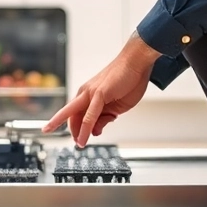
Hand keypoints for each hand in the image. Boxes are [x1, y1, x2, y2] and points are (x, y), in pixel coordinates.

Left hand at [43, 33, 159, 146]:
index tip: (76, 139)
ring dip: (77, 133)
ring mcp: (91, 93)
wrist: (137, 63)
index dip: (75, 128)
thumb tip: (95, 131)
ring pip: (75, 116)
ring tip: (81, 144)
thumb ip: (104, 118)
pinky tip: (83, 138)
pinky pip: (89, 115)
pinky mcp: (99, 94)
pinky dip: (85, 128)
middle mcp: (86, 93)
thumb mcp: (116, 107)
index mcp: (89, 95)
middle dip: (72, 131)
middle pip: (70, 115)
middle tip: (77, 144)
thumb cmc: (128, 81)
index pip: (75, 113)